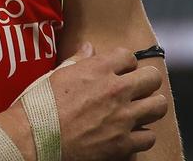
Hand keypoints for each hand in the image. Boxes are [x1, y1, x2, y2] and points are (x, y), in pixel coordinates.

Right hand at [47, 43, 168, 159]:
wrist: (33, 138)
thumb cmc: (41, 104)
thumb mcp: (57, 74)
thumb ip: (79, 60)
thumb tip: (89, 48)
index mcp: (99, 69)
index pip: (129, 56)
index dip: (124, 64)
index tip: (118, 72)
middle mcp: (116, 90)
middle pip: (153, 77)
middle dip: (145, 82)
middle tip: (136, 90)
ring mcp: (122, 118)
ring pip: (159, 106)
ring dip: (150, 107)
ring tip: (139, 111)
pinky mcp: (123, 144)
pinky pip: (149, 137)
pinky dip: (141, 136)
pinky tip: (130, 134)